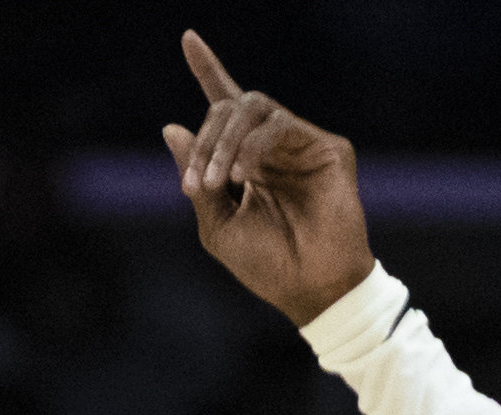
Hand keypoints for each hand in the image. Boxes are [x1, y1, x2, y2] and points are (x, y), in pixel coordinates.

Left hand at [163, 34, 375, 324]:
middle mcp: (273, 147)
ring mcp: (301, 145)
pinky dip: (254, 147)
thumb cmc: (267, 267)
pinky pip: (280, 125)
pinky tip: (246, 175)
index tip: (188, 38)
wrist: (310, 290)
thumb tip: (171, 127)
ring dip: (225, 141)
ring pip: (252, 108)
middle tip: (198, 181)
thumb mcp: (217, 225)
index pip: (224, 107)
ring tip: (220, 179)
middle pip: (230, 107)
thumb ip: (197, 179)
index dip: (207, 70)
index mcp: (247, 162)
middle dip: (206, 138)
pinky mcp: (328, 148)